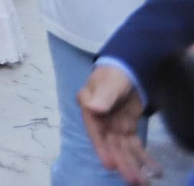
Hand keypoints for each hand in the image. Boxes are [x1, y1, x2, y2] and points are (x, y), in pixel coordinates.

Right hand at [79, 63, 156, 183]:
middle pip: (111, 145)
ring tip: (144, 182)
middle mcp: (101, 123)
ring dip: (133, 165)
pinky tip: (154, 169)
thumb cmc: (113, 74)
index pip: (96, 132)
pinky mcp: (127, 129)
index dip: (102, 149)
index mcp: (90, 111)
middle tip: (134, 180)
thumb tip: (94, 108)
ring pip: (123, 149)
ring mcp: (114, 127)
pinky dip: (144, 157)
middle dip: (122, 163)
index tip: (111, 165)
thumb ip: (102, 96)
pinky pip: (135, 146)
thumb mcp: (108, 83)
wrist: (126, 70)